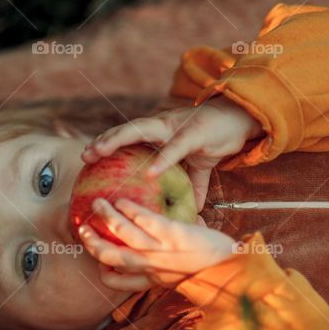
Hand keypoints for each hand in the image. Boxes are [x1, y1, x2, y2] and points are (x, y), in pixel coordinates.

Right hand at [78, 196, 237, 290]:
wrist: (234, 270)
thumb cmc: (210, 270)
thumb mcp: (182, 274)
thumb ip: (166, 262)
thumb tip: (159, 241)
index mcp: (153, 280)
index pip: (117, 281)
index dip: (102, 271)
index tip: (97, 262)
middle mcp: (152, 267)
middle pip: (111, 257)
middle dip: (92, 242)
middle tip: (81, 228)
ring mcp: (162, 252)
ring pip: (123, 235)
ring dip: (106, 218)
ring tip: (97, 203)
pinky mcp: (174, 236)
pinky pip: (146, 220)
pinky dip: (130, 209)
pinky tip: (122, 199)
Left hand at [81, 95, 263, 208]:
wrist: (242, 119)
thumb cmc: (215, 139)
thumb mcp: (199, 166)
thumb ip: (192, 185)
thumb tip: (191, 210)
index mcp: (160, 133)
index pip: (127, 136)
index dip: (107, 143)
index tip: (87, 156)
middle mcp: (161, 126)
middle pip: (126, 130)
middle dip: (104, 141)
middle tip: (86, 155)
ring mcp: (175, 127)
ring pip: (139, 130)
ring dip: (117, 139)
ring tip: (100, 151)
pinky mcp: (194, 133)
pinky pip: (175, 148)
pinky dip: (162, 160)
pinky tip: (150, 173)